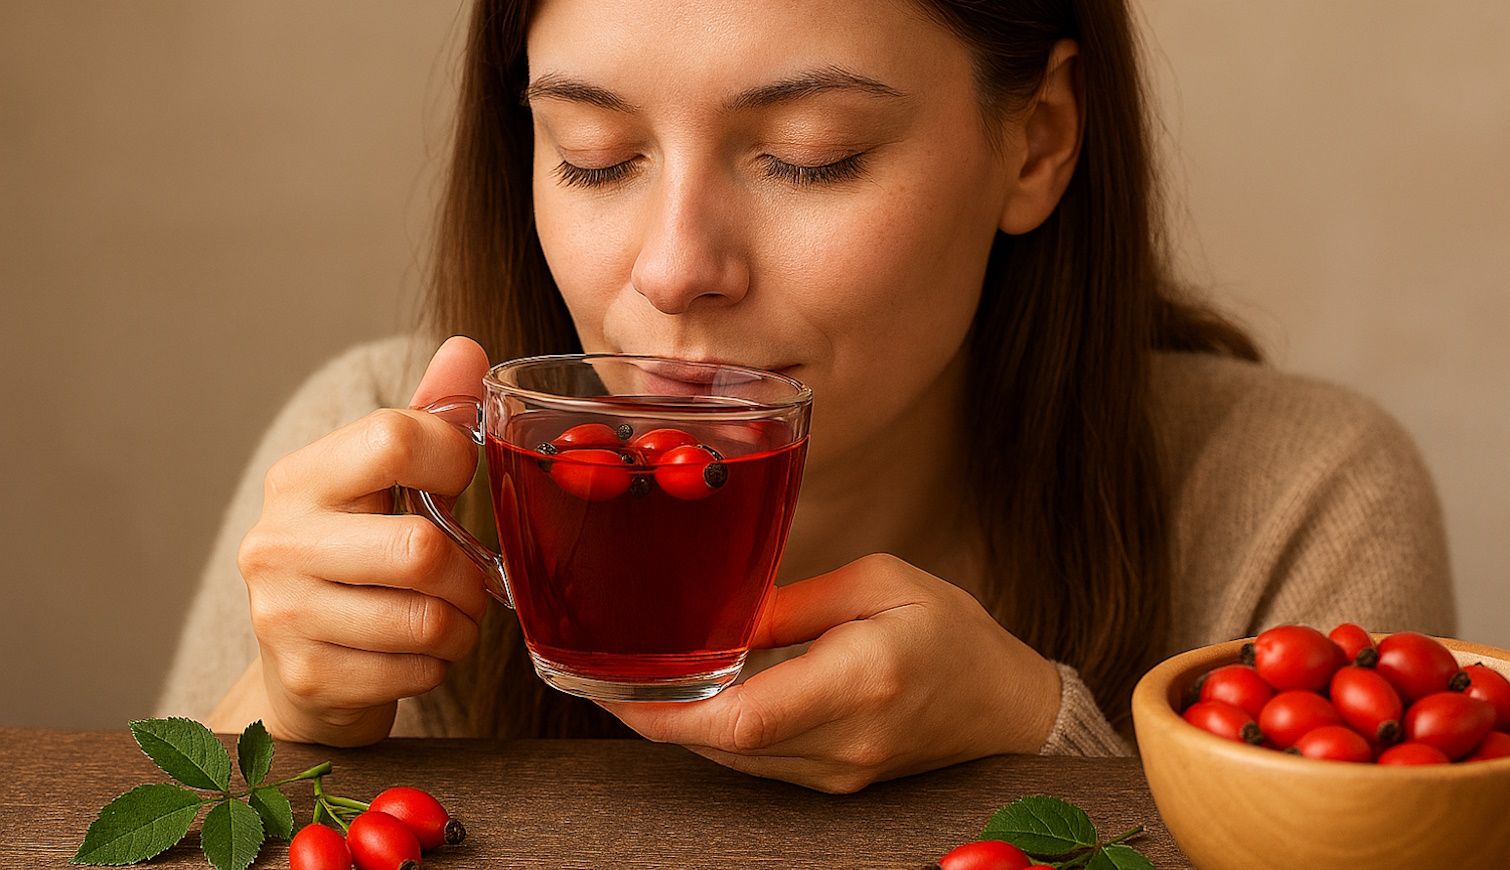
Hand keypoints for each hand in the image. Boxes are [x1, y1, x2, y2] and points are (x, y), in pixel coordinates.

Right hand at [219, 336, 492, 745]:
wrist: (307, 666)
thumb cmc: (363, 558)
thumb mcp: (392, 483)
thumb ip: (430, 417)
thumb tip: (467, 348)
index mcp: (301, 477)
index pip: (395, 438)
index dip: (456, 457)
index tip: (463, 480)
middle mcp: (278, 541)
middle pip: (422, 549)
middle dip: (471, 576)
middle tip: (471, 582)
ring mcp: (282, 613)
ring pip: (426, 619)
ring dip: (463, 626)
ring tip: (451, 618)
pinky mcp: (306, 675)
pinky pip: (415, 671)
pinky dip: (439, 667)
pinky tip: (421, 654)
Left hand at [600, 553, 1062, 792]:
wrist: (1005, 704)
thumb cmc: (950, 631)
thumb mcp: (880, 582)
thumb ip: (793, 603)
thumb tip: (721, 618)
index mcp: (863, 680)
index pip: (746, 716)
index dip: (670, 711)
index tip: (617, 688)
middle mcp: (848, 740)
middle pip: (727, 744)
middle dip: (656, 715)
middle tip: (602, 674)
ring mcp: (841, 772)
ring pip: (735, 759)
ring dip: (681, 726)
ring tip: (634, 681)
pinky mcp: (836, 782)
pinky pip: (759, 762)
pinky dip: (719, 733)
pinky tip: (694, 700)